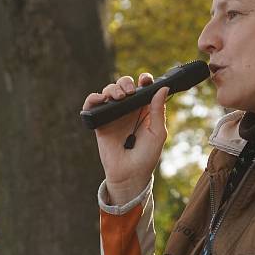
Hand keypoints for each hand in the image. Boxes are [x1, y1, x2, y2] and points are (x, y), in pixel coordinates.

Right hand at [83, 73, 168, 203]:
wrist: (129, 175)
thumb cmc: (146, 156)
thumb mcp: (157, 133)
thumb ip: (158, 111)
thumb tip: (162, 88)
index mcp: (144, 110)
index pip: (143, 89)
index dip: (144, 80)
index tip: (145, 79)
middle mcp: (128, 110)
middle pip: (124, 86)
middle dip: (125, 83)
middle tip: (130, 91)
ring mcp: (113, 115)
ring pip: (109, 91)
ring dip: (112, 89)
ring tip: (118, 97)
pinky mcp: (100, 122)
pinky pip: (93, 105)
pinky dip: (93, 98)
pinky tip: (100, 99)